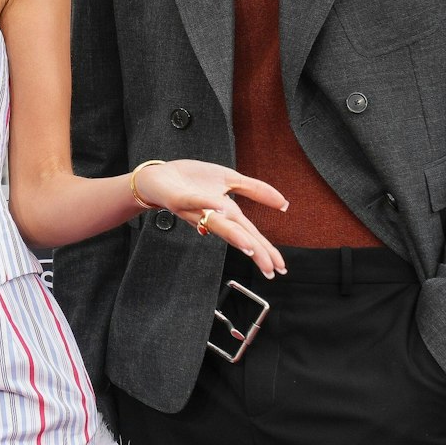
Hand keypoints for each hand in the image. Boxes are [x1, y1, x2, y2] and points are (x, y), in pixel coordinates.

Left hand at [132, 160, 288, 277]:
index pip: (250, 234)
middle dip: (255, 252)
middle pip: (238, 235)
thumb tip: (284, 204)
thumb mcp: (230, 179)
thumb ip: (256, 190)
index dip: (266, 250)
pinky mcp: (179, 199)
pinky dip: (207, 203)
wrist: (160, 174)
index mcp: (226, 213)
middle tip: (271, 270)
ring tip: (252, 249)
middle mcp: (213, 216)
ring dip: (235, 236)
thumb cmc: (193, 180)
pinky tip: (221, 208)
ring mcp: (196, 210)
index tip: (280, 267)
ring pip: (217, 224)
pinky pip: (194, 201)